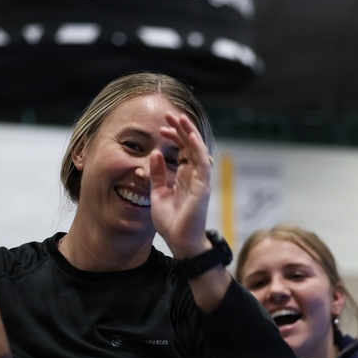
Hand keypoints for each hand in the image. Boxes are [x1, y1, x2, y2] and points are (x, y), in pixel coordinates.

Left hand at [150, 112, 212, 257]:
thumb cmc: (172, 222)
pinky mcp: (203, 186)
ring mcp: (200, 180)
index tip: (160, 129)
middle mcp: (194, 175)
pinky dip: (197, 148)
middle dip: (179, 129)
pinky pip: (202, 162)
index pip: (181, 150)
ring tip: (179, 118)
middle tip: (168, 115)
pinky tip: (190, 136)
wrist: (180, 242)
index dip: (173, 137)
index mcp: (184, 176)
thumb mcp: (157, 194)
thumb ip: (156, 175)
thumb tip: (154, 154)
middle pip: (189, 146)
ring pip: (197, 149)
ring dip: (189, 133)